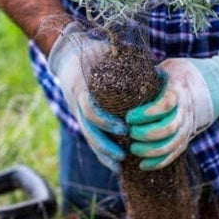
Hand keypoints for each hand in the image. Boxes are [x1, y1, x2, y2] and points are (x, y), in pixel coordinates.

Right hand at [47, 22, 126, 170]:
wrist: (68, 56)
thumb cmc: (92, 52)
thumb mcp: (105, 51)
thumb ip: (122, 58)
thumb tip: (151, 64)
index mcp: (82, 88)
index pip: (90, 110)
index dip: (106, 121)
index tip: (124, 127)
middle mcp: (77, 104)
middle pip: (88, 130)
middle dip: (104, 145)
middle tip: (122, 156)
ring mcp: (77, 113)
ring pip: (88, 137)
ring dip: (102, 153)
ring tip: (119, 166)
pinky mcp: (81, 118)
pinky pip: (90, 137)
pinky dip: (100, 152)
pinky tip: (113, 163)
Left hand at [126, 50, 218, 169]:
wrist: (210, 83)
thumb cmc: (177, 74)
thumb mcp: (165, 68)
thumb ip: (149, 75)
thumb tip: (124, 78)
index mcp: (178, 90)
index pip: (165, 104)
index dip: (147, 113)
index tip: (129, 116)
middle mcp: (185, 110)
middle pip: (169, 128)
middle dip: (146, 134)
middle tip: (130, 132)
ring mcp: (187, 125)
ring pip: (172, 144)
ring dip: (151, 151)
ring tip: (133, 149)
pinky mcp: (186, 137)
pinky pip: (174, 154)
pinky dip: (159, 162)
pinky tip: (142, 165)